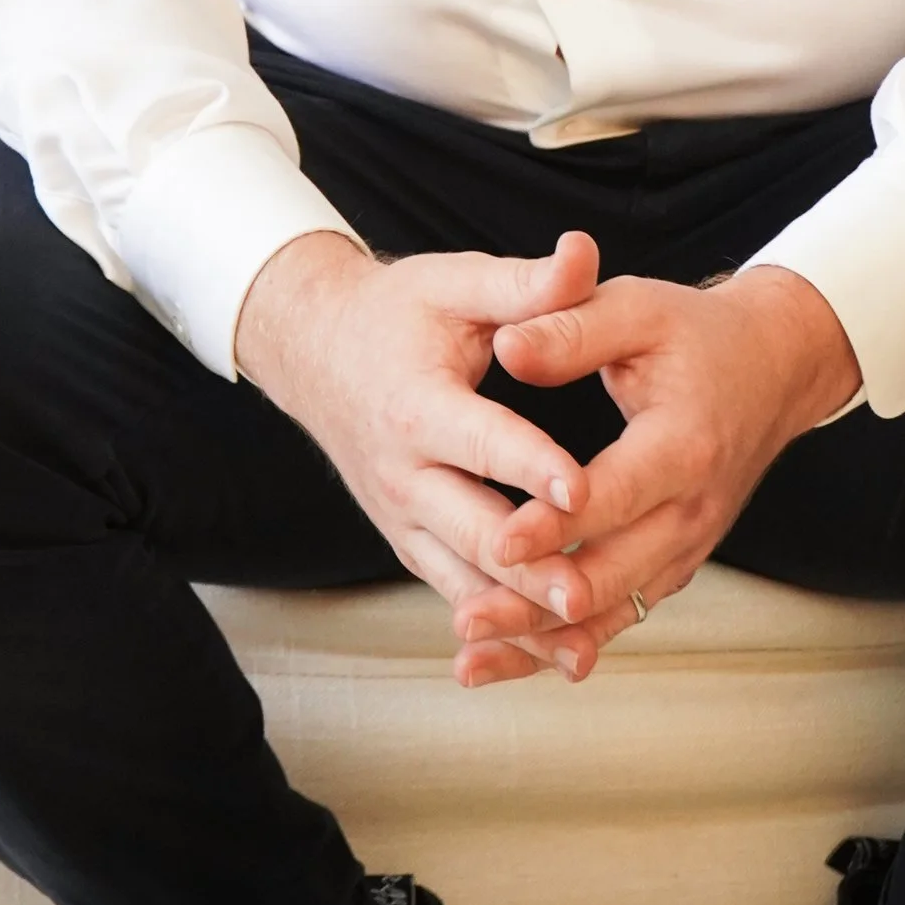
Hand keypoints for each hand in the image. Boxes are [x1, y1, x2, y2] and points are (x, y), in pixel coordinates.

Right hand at [232, 226, 610, 685]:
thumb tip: (585, 253)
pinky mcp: (410, 541)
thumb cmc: (398, 313)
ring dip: (519, 616)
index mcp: (416, 405)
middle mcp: (403, 473)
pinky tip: (552, 651)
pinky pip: (455, 592)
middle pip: (471, 530)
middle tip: (587, 593)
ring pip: (464, 580)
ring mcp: (401, 517)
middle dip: (529, 567)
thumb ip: (525, 283)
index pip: (480, 441)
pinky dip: (500, 626)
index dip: (530, 464)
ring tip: (580, 642)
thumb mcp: (456, 284)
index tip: (580, 488)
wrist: (317, 351)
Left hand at [450, 265, 858, 686]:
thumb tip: (507, 348)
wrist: (772, 369)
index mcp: (684, 444)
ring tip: (470, 660)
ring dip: (540, 638)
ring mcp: (686, 545)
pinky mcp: (673, 563)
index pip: (616, 495)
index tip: (498, 542)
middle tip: (468, 621)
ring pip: (610, 609)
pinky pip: (619, 613)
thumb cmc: (696, 334)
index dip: (557, 523)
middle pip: (610, 574)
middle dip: (535, 604)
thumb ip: (573, 329)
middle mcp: (691, 509)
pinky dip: (564, 641)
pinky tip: (509, 659)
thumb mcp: (639, 311)